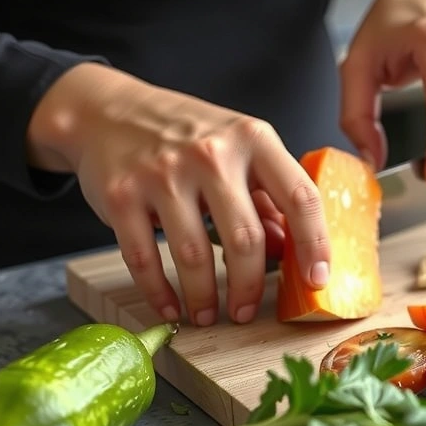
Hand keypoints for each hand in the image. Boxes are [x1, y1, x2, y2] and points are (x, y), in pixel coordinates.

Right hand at [27, 63, 330, 325]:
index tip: (318, 281)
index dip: (315, 244)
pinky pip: (144, 258)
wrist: (107, 110)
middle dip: (250, 286)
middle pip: (245, 238)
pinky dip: (159, 292)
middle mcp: (211, 154)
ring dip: (205, 297)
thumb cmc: (186, 135)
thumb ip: (268, 196)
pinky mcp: (120, 194)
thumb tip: (290, 249)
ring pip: (194, 254)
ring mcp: (163, 173)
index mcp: (253, 140)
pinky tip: (171, 307)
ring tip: (209, 316)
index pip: (300, 197)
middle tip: (247, 312)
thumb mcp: (239, 150)